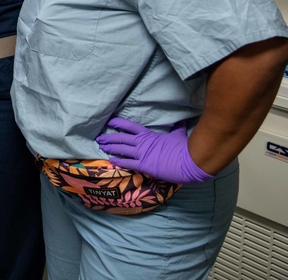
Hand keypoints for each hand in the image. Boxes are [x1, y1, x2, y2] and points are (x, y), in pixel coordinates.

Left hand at [96, 116, 212, 183]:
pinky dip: (118, 162)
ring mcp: (141, 154)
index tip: (109, 122)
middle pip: (120, 138)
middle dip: (109, 138)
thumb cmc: (183, 148)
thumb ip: (177, 128)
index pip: (129, 126)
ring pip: (121, 149)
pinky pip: (127, 163)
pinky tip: (110, 161)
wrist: (188, 161)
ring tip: (101, 147)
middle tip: (99, 138)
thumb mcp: (178, 135)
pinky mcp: (143, 165)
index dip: (118, 123)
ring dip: (110, 148)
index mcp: (148, 135)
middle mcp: (141, 143)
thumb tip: (181, 121)